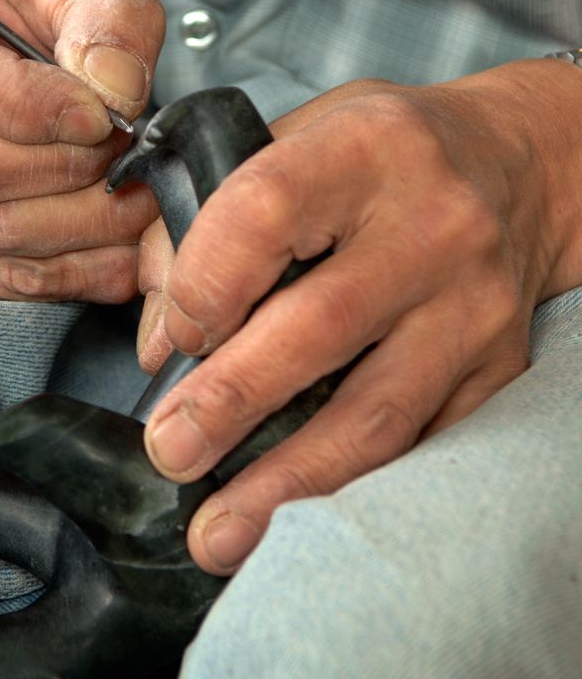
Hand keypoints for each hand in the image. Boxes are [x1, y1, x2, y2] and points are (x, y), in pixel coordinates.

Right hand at [0, 0, 164, 301]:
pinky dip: (61, 275)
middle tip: (129, 164)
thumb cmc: (25, 36)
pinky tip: (107, 252)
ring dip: (78, 229)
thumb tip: (112, 91)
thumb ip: (111, 21)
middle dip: (69, 172)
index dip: (28, 105)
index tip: (98, 117)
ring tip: (132, 206)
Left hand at [135, 61, 581, 572]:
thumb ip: (201, 223)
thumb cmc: (373, 158)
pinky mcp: (499, 366)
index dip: (203, 285)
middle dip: (231, 402)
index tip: (167, 343)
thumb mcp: (288, 144)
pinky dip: (349, 490)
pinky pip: (419, 444)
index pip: (264, 213)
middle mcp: (430, 224)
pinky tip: (291, 525)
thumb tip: (158, 340)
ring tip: (218, 534)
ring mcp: (471, 304)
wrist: (521, 165)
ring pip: (377, 410)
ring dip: (287, 482)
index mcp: (360, 150)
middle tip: (169, 453)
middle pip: (319, 327)